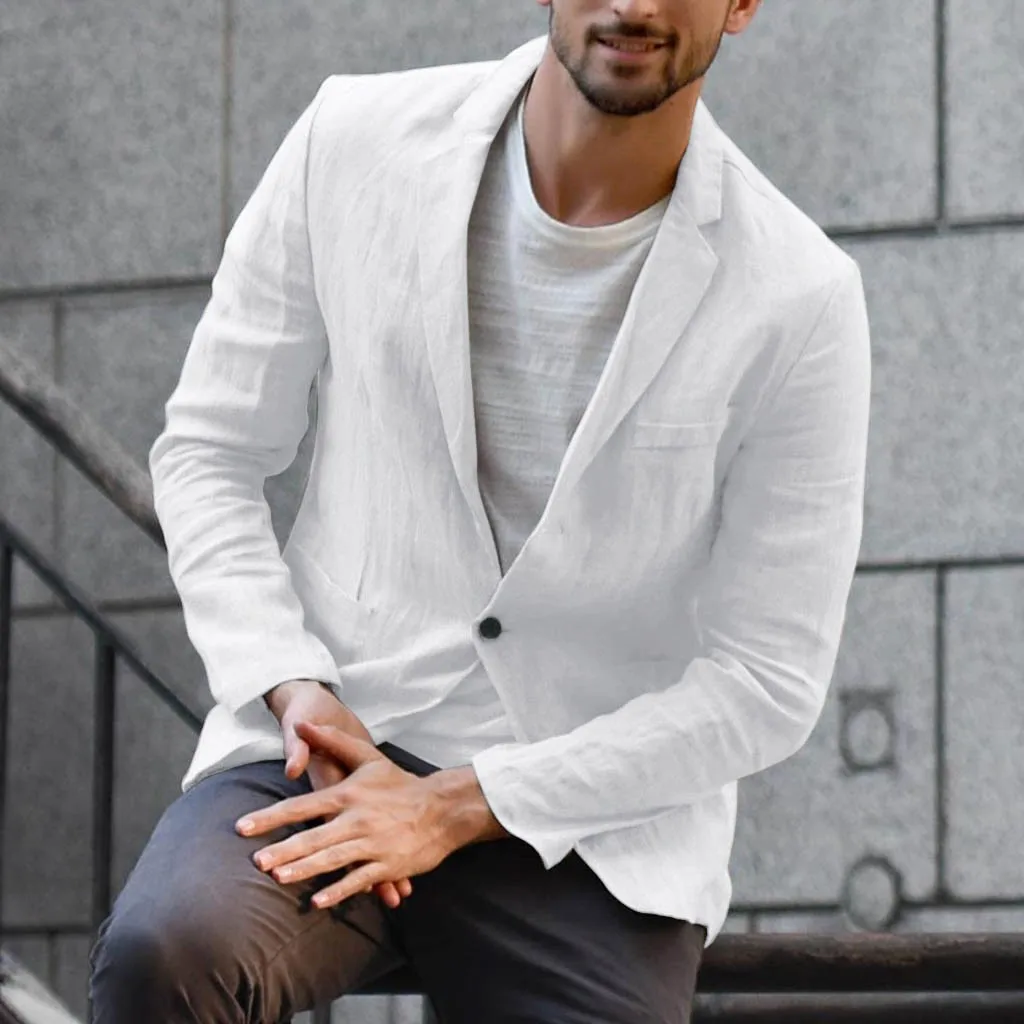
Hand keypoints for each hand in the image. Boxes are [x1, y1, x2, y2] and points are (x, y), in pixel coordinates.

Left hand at [236, 722, 457, 909]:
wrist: (443, 808)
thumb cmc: (400, 784)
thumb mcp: (368, 757)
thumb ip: (332, 740)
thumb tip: (302, 723)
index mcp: (349, 793)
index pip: (303, 805)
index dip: (272, 816)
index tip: (243, 827)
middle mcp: (358, 819)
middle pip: (314, 836)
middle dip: (284, 850)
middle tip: (257, 862)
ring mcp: (372, 843)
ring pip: (333, 858)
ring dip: (305, 869)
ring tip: (279, 878)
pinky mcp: (387, 865)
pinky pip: (359, 879)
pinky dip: (339, 890)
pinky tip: (319, 900)